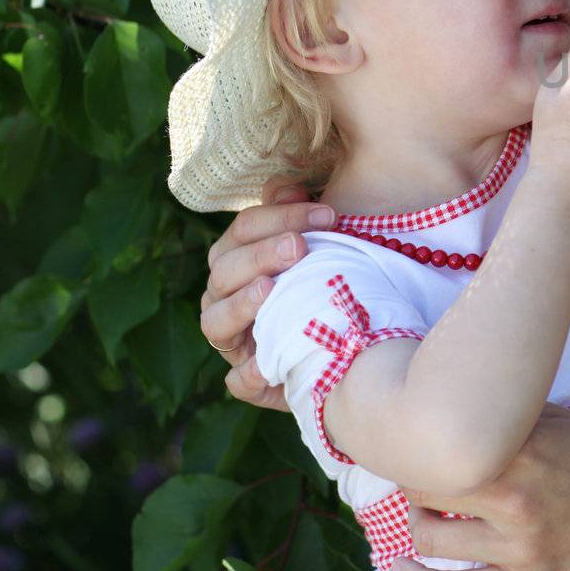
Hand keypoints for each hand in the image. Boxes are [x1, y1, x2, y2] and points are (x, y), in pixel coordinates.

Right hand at [200, 176, 335, 410]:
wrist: (354, 341)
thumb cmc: (330, 279)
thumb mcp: (322, 242)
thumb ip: (298, 212)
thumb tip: (287, 188)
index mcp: (240, 259)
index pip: (243, 230)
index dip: (280, 217)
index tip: (328, 214)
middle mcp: (227, 299)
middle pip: (224, 271)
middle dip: (260, 255)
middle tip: (298, 247)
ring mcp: (236, 342)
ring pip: (215, 323)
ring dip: (240, 306)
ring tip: (269, 290)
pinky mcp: (252, 382)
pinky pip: (238, 383)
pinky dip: (249, 374)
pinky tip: (269, 363)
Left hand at [393, 404, 569, 570]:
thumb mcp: (568, 424)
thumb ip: (514, 418)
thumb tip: (463, 401)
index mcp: (524, 452)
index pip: (441, 448)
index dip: (422, 446)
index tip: (420, 445)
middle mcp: (517, 500)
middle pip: (427, 491)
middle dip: (416, 484)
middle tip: (420, 479)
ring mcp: (521, 549)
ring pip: (433, 539)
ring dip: (417, 525)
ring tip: (422, 516)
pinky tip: (404, 568)